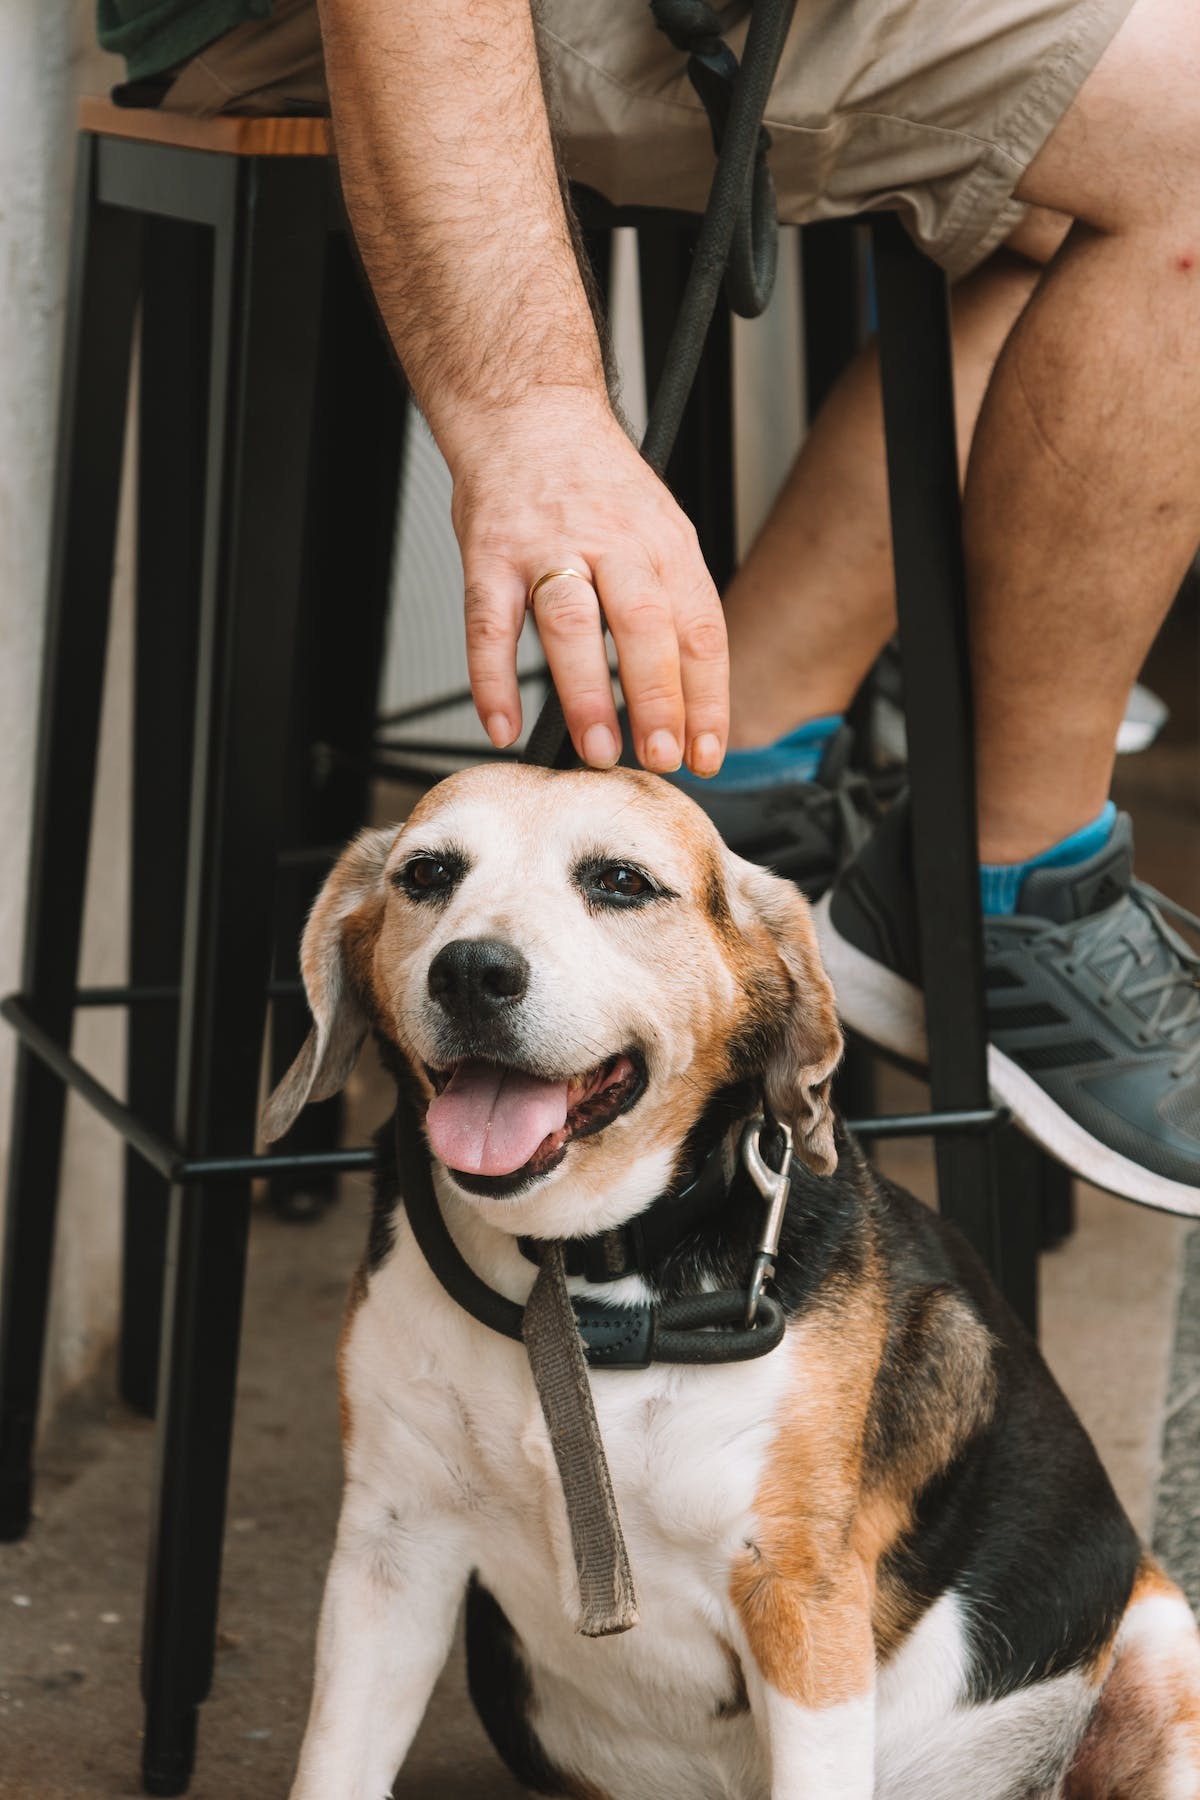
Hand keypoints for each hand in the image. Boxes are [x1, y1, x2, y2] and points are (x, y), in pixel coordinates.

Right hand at [446, 391, 728, 775]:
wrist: (527, 411)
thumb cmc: (593, 483)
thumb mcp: (658, 529)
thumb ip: (671, 606)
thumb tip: (687, 702)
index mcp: (664, 543)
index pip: (699, 628)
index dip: (707, 697)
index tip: (707, 753)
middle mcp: (612, 542)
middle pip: (644, 625)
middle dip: (657, 700)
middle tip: (661, 758)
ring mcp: (547, 547)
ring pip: (572, 623)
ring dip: (587, 692)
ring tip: (598, 749)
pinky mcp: (489, 555)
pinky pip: (488, 625)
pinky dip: (493, 680)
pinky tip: (504, 724)